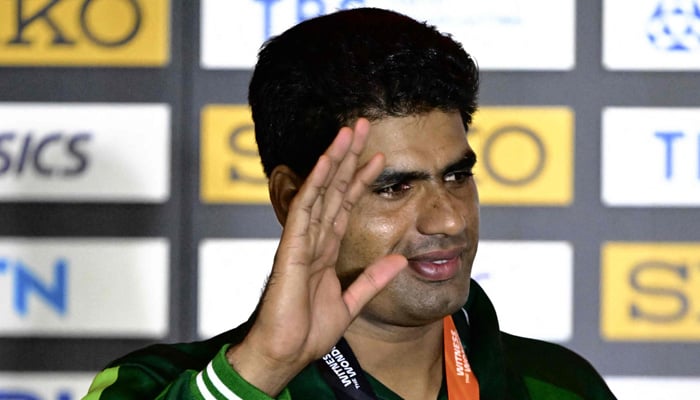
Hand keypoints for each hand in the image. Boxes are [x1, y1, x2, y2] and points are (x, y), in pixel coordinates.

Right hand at [226, 119, 406, 394]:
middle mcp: (313, 239)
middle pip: (334, 189)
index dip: (362, 180)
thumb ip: (373, 279)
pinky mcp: (291, 248)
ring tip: (349, 131)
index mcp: (325, 251)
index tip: (379, 158)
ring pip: (320, 190)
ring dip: (335, 159)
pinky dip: (316, 183)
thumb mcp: (351, 303)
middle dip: (349, 157)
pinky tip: (327, 161)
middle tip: (361, 125)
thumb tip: (401, 261)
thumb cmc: (307, 332)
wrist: (285, 354)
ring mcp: (301, 240)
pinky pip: (305, 210)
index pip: (346, 205)